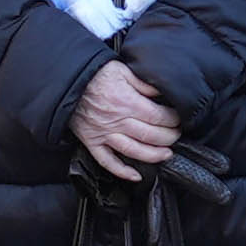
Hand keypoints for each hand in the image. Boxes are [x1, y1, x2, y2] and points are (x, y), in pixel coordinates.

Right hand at [69, 59, 183, 176]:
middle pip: (151, 135)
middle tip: (176, 135)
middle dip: (169, 137)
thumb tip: (162, 92)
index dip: (173, 120)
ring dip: (153, 156)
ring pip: (134, 151)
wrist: (66, 82)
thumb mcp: (121, 69)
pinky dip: (122, 171)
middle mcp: (117, 120)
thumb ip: (143, 82)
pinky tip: (136, 175)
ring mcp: (104, 134)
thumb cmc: (94, 74)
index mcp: (127, 101)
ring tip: (166, 154)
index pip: (158, 116)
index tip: (178, 119)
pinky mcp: (92, 142)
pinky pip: (107, 162)